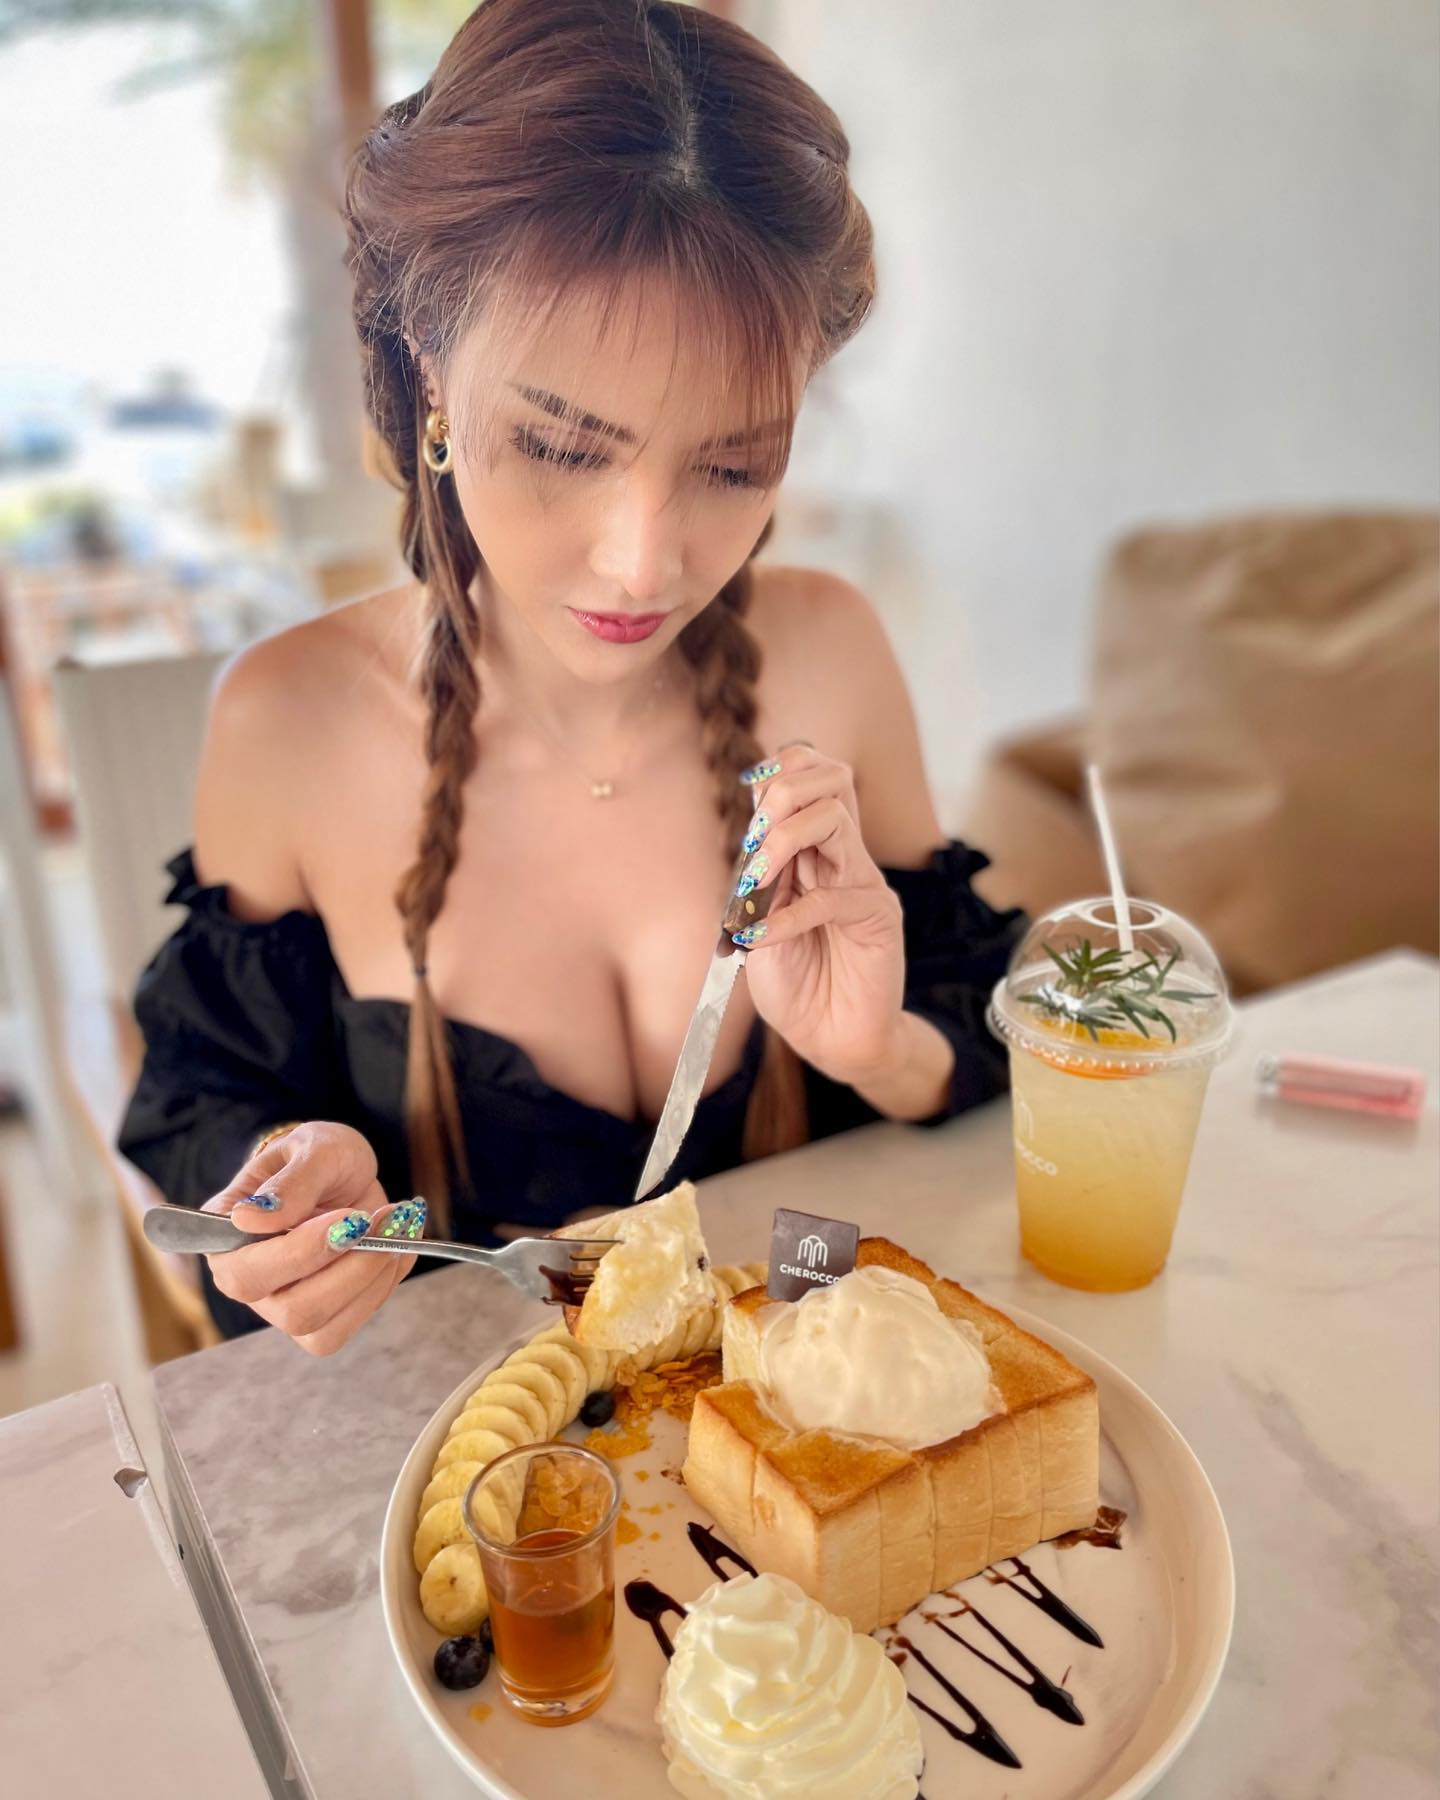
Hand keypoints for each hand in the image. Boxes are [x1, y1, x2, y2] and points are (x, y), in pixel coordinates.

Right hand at [202, 1121, 417, 1354]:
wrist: (343, 1172)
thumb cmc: (318, 1157)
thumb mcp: (313, 1149)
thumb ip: (290, 1183)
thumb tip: (249, 1219)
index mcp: (226, 1239)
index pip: (246, 1274)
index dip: (301, 1253)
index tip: (350, 1217)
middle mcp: (247, 1281)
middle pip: (292, 1311)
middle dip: (350, 1269)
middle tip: (381, 1220)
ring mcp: (283, 1305)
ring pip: (325, 1330)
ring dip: (372, 1277)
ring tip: (393, 1225)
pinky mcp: (321, 1318)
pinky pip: (354, 1323)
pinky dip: (385, 1284)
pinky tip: (395, 1244)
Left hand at [732, 744, 905, 1085]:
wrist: (830, 1040)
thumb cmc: (794, 985)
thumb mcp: (758, 925)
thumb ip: (757, 882)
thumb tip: (750, 836)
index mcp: (812, 851)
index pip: (810, 776)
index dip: (778, 772)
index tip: (748, 804)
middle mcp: (842, 856)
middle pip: (831, 778)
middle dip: (783, 794)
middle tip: (755, 842)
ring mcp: (863, 882)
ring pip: (834, 817)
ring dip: (782, 840)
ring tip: (757, 883)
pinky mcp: (878, 916)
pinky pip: (832, 896)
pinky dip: (787, 916)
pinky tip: (763, 939)